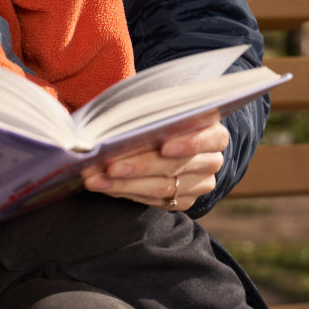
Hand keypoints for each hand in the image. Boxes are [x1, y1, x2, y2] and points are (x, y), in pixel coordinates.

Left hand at [81, 117, 226, 209]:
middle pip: (175, 166)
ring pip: (160, 188)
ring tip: (94, 178)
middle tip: (108, 164)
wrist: (173, 138)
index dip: (188, 143)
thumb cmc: (163, 117)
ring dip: (123, 184)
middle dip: (138, 166)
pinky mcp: (183, 201)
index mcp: (214, 133)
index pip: (209, 139)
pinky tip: (104, 186)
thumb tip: (120, 117)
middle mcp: (211, 161)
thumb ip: (152, 111)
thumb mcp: (163, 107)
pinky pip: (153, 201)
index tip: (163, 146)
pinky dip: (125, 193)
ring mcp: (199, 185)